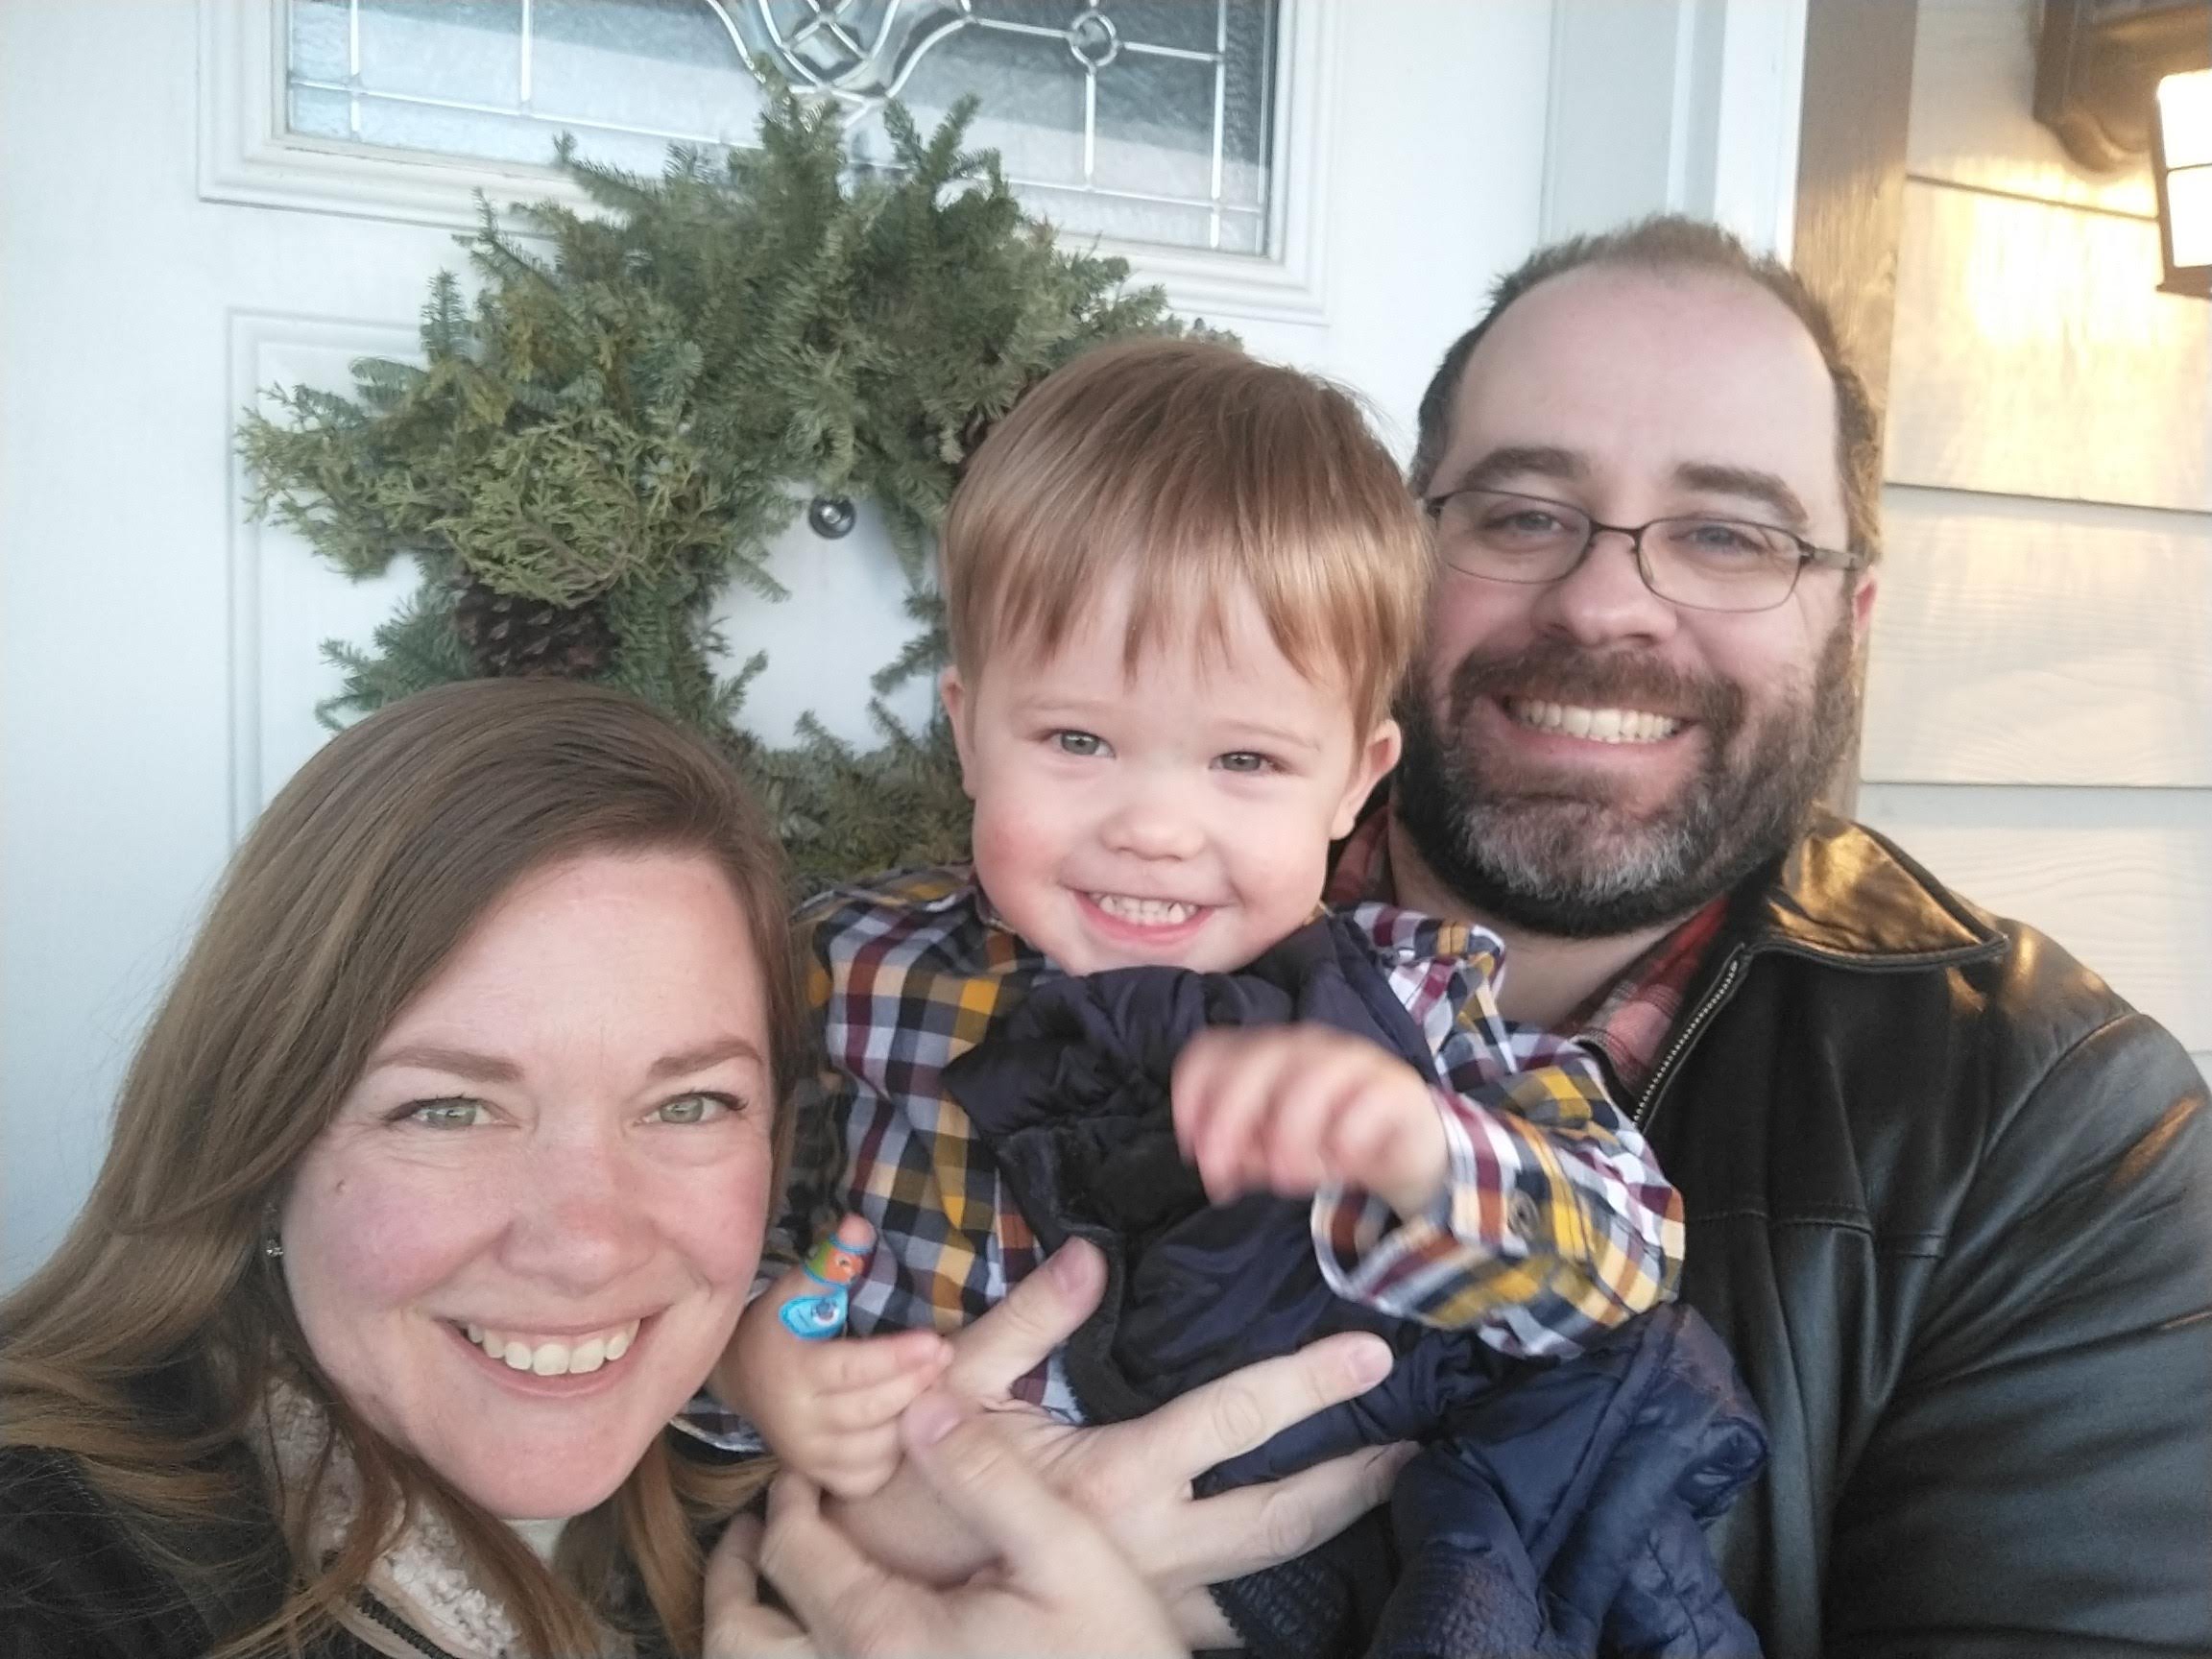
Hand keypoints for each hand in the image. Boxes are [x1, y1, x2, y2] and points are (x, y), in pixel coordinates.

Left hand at [704, 1394, 1185, 1658]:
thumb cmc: (1111, 1651)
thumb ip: (988, 1476)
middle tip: (747, 1531)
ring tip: (764, 1588)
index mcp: (883, 1633)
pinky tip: (823, 1636)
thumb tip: (921, 1409)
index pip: (790, 1550)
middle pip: (741, 1635)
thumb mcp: (1066, 1551)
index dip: (786, 1496)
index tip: (802, 1466)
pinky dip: (791, 1658)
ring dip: (745, 1628)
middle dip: (729, 1576)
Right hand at [717, 1235, 949, 1497]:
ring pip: (877, 1446)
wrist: (743, 1379)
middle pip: (871, 1410)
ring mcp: (810, 1458)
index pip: (851, 1369)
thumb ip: (833, 1259)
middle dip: (915, 1383)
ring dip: (912, 1417)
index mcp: (792, 1372)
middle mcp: (798, 1423)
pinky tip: (914, 1422)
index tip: (936, 1342)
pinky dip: (897, 1452)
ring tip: (936, 1386)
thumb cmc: (781, 1325)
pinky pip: (873, 1473)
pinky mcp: (823, 1478)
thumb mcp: (799, 1287)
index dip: (897, 1357)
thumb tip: (860, 1223)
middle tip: (946, 1358)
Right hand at [828, 1239, 1407, 1634]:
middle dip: (1356, 1481)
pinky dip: (1268, 1599)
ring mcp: (1153, 1600)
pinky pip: (1223, 1621)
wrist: (875, 1593)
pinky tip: (1301, 1581)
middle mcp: (1153, 1548)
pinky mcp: (1139, 1632)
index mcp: (1117, 1479)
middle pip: (1284, 1519)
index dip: (1310, 1384)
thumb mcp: (961, 1386)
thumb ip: (1029, 1319)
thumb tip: (1086, 1252)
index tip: (1372, 1355)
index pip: (1236, 1419)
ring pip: (1267, 1580)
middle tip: (1417, 1452)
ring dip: (1326, 1542)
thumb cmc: (914, 1484)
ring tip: (1383, 1507)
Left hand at [1173, 1025, 1450, 1218]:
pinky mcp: (1394, 1087)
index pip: (1213, 1051)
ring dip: (1290, 1135)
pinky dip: (1346, 1138)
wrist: (1403, 1149)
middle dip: (1230, 1119)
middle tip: (1221, 1174)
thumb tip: (1217, 1163)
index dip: (1192, 1096)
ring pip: (1310, 1080)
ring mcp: (1351, 1061)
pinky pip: (1366, 1104)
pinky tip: (1341, 1164)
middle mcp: (1304, 1047)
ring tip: (1287, 1181)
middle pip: (1256, 1061)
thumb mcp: (1271, 1153)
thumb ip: (1241, 1152)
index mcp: (1264, 1054)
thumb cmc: (1325, 1140)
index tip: (1191, 1149)